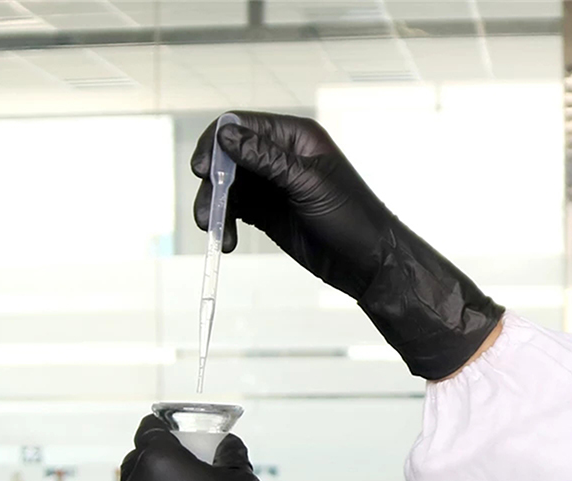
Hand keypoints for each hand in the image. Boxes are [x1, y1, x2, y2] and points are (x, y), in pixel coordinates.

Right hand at [191, 110, 503, 379]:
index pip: (241, 126)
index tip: (202, 170)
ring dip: (216, 207)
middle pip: (227, 157)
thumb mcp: (308, 185)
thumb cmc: (351, 219)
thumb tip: (225, 136)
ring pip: (228, 187)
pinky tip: (226, 241)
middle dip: (212, 183)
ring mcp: (272, 186)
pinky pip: (236, 210)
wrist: (368, 263)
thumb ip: (266, 160)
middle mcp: (279, 156)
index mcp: (294, 138)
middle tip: (206, 212)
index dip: (216, 144)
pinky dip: (225, 223)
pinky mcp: (268, 213)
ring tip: (215, 233)